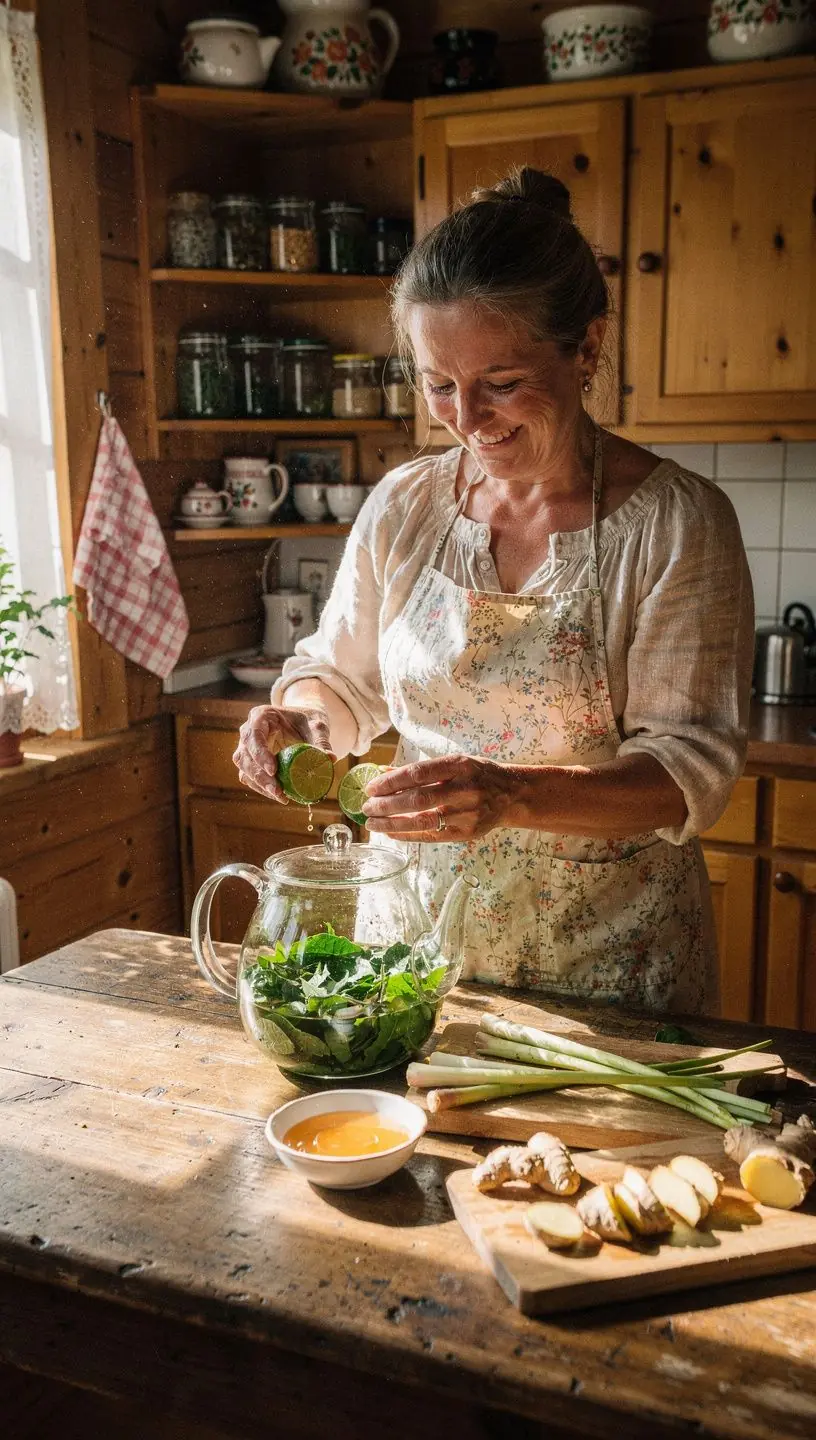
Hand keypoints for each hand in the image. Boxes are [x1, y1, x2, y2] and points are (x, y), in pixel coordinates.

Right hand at [232, 705, 333, 801]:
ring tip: (281, 796)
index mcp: (261, 716)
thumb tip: (330, 759)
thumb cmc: (308, 721)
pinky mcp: (250, 762)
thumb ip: (322, 740)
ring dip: (260, 785)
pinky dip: (262, 788)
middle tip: (278, 791)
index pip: (254, 735)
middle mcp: (249, 731)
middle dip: (260, 776)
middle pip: (244, 755)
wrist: (303, 723)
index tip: (273, 770)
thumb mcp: (317, 726)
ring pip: (244, 769)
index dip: (260, 754)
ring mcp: (247, 747)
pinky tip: (279, 795)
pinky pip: (249, 777)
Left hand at [362, 754, 514, 841]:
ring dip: (392, 823)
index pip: (419, 773)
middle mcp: (465, 789)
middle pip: (419, 799)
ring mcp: (467, 814)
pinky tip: (390, 832)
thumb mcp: (454, 763)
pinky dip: (407, 835)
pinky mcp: (466, 834)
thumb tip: (382, 771)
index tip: (371, 787)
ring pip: (423, 821)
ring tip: (372, 823)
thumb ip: (421, 769)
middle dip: (387, 804)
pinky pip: (431, 836)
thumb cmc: (477, 775)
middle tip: (367, 807)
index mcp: (460, 765)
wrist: (512, 795)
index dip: (391, 781)